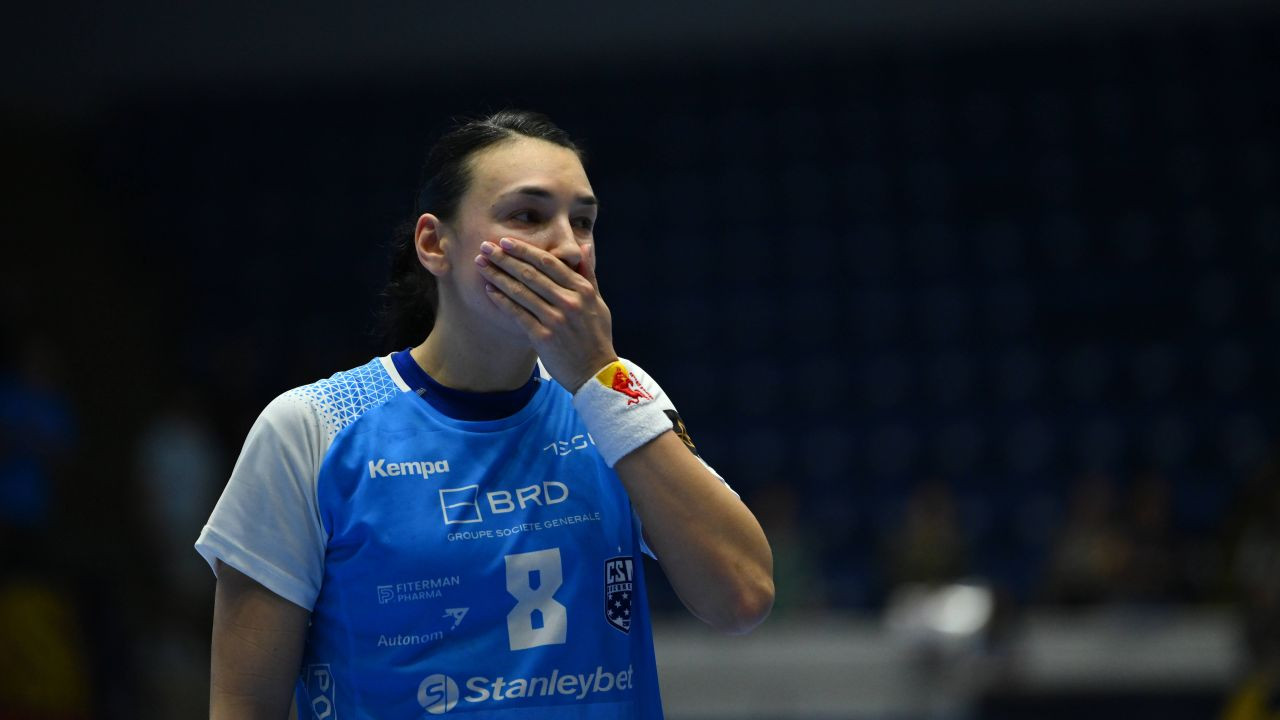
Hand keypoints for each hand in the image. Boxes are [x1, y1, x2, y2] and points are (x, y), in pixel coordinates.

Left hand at [475, 237, 617, 390]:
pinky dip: (502, 300)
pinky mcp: (543, 337)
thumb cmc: (595, 335)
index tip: (506, 241)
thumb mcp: (597, 302)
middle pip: (531, 274)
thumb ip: (588, 273)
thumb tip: (583, 247)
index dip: (525, 250)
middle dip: (505, 258)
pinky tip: (489, 290)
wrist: (595, 372)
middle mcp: (569, 302)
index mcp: (582, 290)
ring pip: (521, 292)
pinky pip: (518, 314)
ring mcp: (556, 320)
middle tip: (484, 247)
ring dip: (498, 276)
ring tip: (481, 265)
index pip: (549, 263)